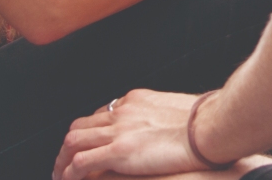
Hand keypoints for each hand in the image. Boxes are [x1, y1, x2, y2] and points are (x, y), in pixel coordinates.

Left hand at [54, 90, 205, 178]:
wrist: (210, 127)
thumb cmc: (204, 120)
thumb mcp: (176, 109)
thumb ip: (161, 116)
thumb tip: (165, 127)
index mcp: (136, 100)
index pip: (102, 113)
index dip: (92, 132)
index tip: (91, 144)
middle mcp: (122, 111)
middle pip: (81, 126)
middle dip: (69, 146)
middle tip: (66, 162)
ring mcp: (118, 130)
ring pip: (73, 142)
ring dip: (63, 160)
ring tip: (61, 174)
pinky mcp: (118, 151)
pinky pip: (80, 163)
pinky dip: (69, 173)